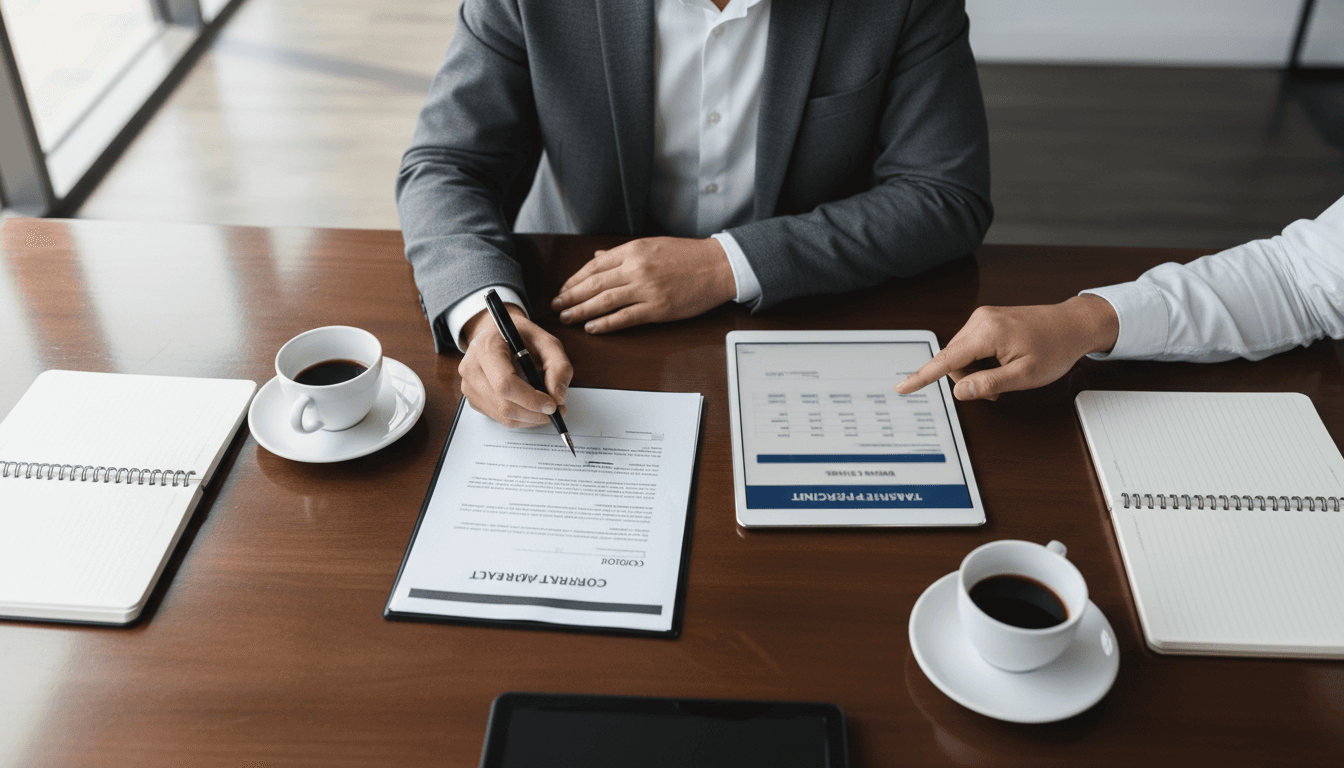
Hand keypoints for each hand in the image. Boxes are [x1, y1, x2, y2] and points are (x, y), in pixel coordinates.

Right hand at [459, 305, 573, 427]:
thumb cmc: (520, 337)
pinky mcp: (473, 399)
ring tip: (546, 408)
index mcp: (487, 348)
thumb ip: (559, 366)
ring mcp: (469, 386)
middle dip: (534, 414)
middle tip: (556, 410)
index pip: (505, 384)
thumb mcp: (547, 342)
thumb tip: (558, 397)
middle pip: (504, 405)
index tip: (552, 405)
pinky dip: (520, 418)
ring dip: (530, 419)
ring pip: (503, 416)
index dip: (531, 399)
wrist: (495, 334)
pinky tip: (531, 406)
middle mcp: (472, 368)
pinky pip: (499, 418)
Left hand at [551, 236, 736, 333]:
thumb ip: (622, 254)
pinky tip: (592, 328)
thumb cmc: (688, 256)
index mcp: (633, 251)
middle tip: (557, 306)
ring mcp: (646, 289)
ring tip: (567, 318)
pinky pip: (624, 318)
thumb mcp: (652, 246)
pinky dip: (605, 324)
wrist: (718, 266)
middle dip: (571, 297)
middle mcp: (636, 268)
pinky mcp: (657, 308)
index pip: (594, 266)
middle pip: (594, 284)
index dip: (575, 280)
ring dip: (582, 311)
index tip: (564, 289)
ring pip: (604, 302)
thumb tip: (598, 257)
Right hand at [895, 295, 1119, 400]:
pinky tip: (1003, 363)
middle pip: (954, 359)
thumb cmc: (1056, 347)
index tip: (901, 387)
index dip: (922, 377)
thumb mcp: (1025, 375)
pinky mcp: (988, 319)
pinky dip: (982, 360)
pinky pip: (972, 345)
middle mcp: (980, 320)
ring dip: (977, 371)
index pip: (946, 359)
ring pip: (962, 353)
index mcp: (987, 333)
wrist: (1074, 324)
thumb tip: (959, 391)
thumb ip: (989, 384)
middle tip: (996, 391)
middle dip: (969, 379)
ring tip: (1005, 375)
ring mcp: (983, 317)